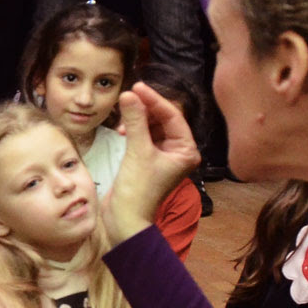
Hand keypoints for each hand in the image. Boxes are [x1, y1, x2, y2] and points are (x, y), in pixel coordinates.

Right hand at [101, 84, 199, 242]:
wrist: (124, 220)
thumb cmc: (137, 190)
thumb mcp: (137, 151)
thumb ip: (135, 121)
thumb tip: (129, 94)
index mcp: (186, 151)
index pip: (172, 116)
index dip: (154, 100)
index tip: (137, 87)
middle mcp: (179, 152)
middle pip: (163, 120)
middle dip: (145, 111)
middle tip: (127, 100)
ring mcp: (164, 157)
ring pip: (152, 128)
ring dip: (137, 121)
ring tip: (122, 122)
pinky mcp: (149, 161)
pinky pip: (144, 138)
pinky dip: (133, 131)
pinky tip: (122, 132)